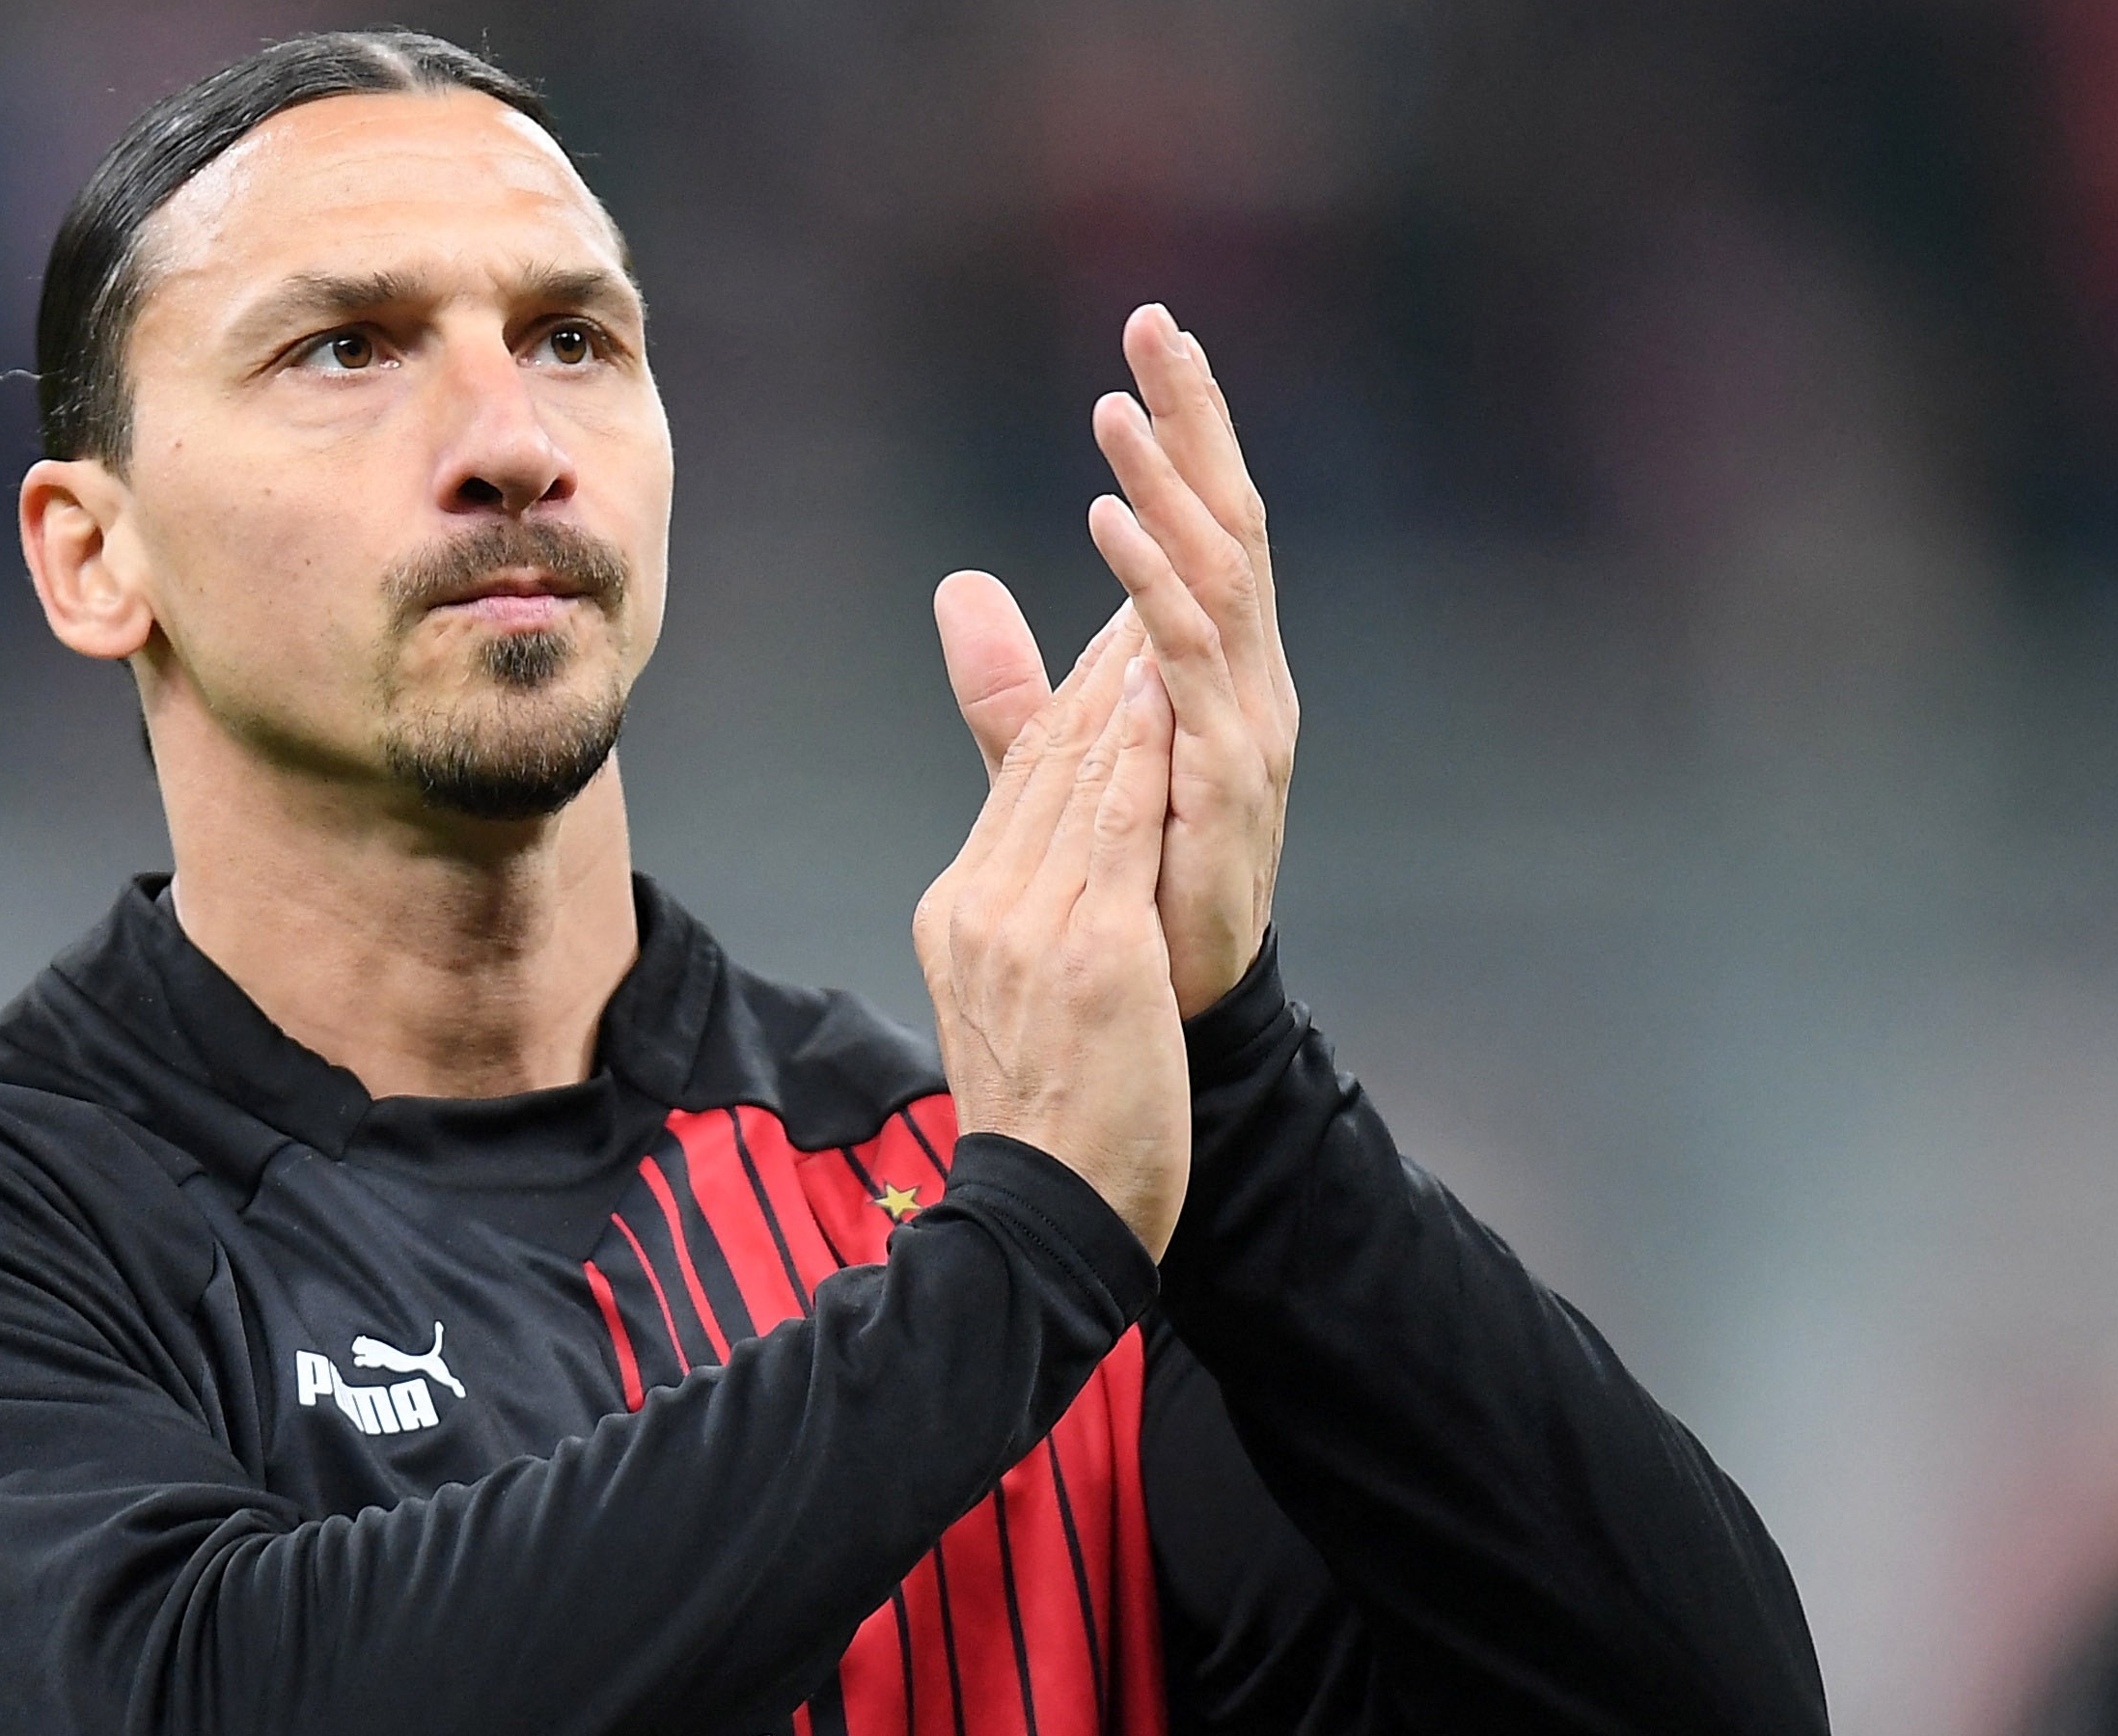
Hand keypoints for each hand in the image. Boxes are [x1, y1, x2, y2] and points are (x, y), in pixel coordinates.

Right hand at [913, 622, 1190, 1257]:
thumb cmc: (1048, 1126)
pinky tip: (1157, 683)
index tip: (1104, 640)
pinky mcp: (1091, 949)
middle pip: (1040, 760)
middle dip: (1091, 665)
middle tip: (1136, 582)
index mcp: (960, 913)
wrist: (1044, 1215)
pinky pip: (1114, 823)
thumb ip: (1019, 909)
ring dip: (1116, 677)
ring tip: (1153, 600)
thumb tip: (1008, 869)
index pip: (1014, 782)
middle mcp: (982, 904)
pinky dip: (1134, 745)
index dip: (1062, 699)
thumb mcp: (1012, 1003)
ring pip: (1075, 773)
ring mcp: (1029, 924)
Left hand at [935, 303, 1295, 1016]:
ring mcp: (1247, 725)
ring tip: (1115, 412)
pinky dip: (1152, 587)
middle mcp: (1250, 679)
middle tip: (1156, 324)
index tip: (1152, 334)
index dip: (1187, 429)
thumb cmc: (1135, 884)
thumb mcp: (1058, 762)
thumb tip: (960, 586)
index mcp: (1219, 667)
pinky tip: (1111, 529)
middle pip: (1230, 520)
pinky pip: (1189, 663)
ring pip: (1214, 576)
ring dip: (1165, 487)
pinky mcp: (1226, 776)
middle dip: (1196, 421)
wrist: (1173, 1008)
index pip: (1207, 520)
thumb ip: (1013, 682)